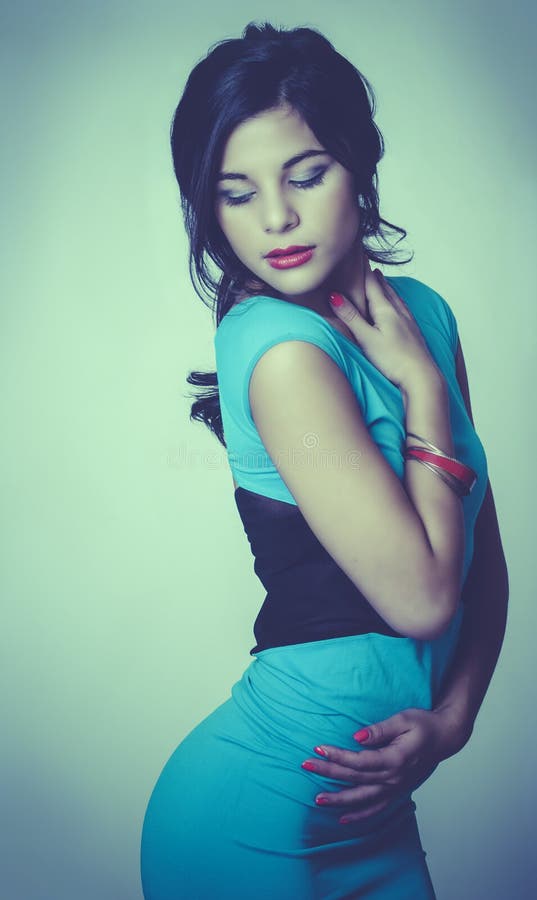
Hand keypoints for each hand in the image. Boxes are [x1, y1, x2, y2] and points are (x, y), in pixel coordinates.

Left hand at [301, 706, 468, 824]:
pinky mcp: (398, 791)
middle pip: (355, 778)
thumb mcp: (403, 719)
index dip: (337, 755)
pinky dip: (360, 816)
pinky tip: (343, 819)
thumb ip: (380, 729)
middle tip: (306, 766)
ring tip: (317, 800)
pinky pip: (377, 808)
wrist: (446, 738)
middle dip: (328, 773)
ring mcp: (396, 788)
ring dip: (339, 800)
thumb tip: (357, 736)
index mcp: (395, 759)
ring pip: (363, 799)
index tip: (317, 747)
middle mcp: (394, 778)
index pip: (359, 761)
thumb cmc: (424, 724)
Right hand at [329, 261, 438, 388]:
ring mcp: (408, 321)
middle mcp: (399, 311)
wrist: (421, 376)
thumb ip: (351, 317)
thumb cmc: (393, 360)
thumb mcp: (366, 338)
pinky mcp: (413, 332)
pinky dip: (396, 301)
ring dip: (386, 288)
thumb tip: (334, 296)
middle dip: (375, 277)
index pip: (372, 284)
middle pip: (385, 289)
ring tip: (382, 279)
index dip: (364, 271)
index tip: (359, 255)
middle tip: (368, 265)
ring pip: (395, 298)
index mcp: (386, 310)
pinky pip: (402, 309)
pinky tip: (399, 306)